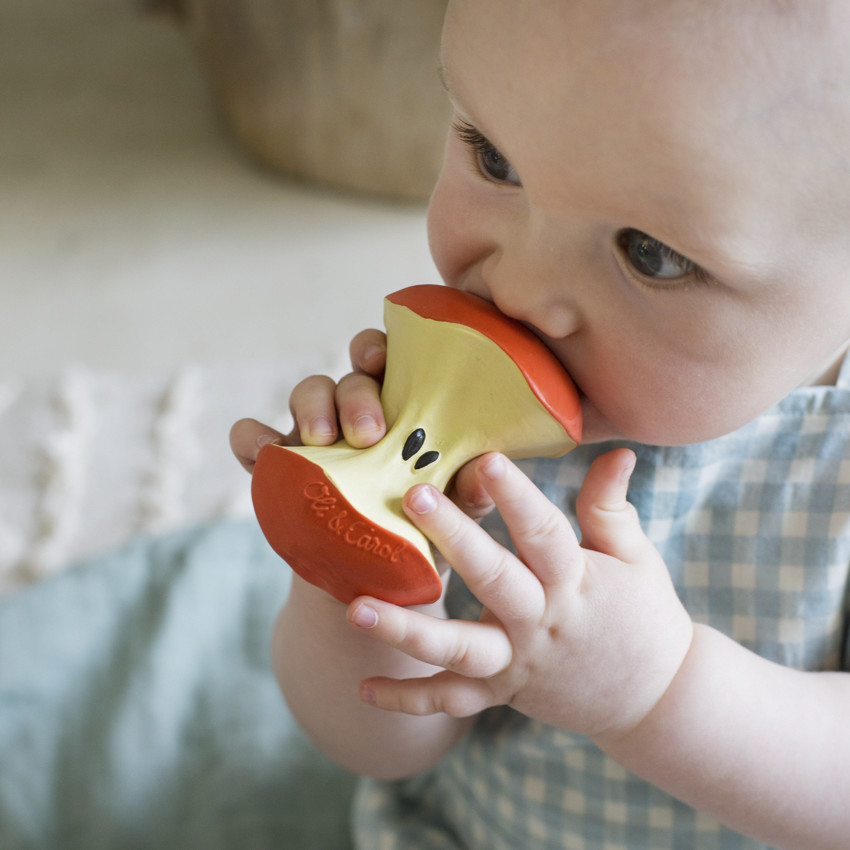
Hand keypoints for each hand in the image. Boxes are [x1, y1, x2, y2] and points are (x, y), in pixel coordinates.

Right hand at [230, 329, 495, 519]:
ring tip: (321, 441)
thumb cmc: (424, 536)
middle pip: (350, 377)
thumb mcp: (455, 516)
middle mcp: (357, 414)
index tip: (381, 360)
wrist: (378, 587)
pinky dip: (253, 437)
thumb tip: (485, 465)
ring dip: (312, 408)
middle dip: (355, 395)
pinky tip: (266, 450)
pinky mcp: (279, 467)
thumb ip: (471, 491)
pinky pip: (253, 438)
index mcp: (403, 410)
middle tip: (369, 434)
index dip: (380, 347)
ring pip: (306, 394)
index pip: (390, 360)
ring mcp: (315, 438)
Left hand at [348, 449, 693, 741]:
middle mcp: (541, 623)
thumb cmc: (645, 615)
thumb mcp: (635, 557)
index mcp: (575, 583)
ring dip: (407, 632)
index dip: (517, 498)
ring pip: (459, 650)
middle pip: (494, 580)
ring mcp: (517, 664)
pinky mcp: (501, 693)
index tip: (487, 461)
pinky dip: (408, 698)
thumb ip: (611, 505)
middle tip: (412, 497)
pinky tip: (363, 689)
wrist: (655, 700)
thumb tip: (617, 449)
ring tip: (355, 610)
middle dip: (454, 539)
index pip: (545, 534)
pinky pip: (451, 701)